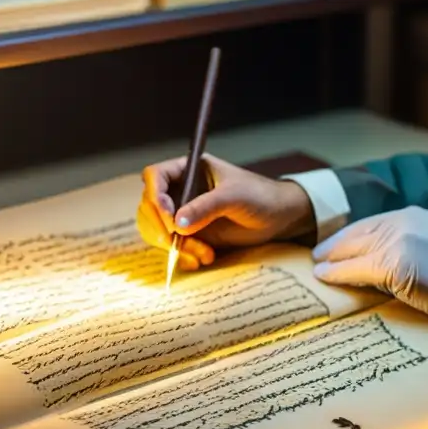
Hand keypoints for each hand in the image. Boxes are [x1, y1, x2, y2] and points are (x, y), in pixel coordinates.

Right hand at [137, 154, 315, 270]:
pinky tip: (203, 258)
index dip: (155, 196)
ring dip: (173, 246)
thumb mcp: (234, 197)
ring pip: (157, 229)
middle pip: (149, 206)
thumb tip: (177, 224)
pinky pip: (173, 246)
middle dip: (159, 227)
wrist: (279, 218)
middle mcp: (180, 190)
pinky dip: (183, 256)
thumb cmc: (260, 196)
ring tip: (201, 253)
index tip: (169, 218)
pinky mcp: (191, 234)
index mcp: (188, 169)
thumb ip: (206, 207)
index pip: (155, 177)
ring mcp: (183, 213)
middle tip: (174, 243)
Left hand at [311, 206, 427, 334]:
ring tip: (317, 268)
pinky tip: (325, 278)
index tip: (336, 243)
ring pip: (354, 249)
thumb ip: (419, 247)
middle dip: (336, 244)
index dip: (351, 234)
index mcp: (417, 217)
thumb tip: (396, 266)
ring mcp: (398, 242)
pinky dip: (338, 274)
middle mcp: (405, 223)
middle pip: (358, 233)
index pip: (373, 223)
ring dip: (332, 260)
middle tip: (317, 255)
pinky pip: (357, 269)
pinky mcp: (395, 265)